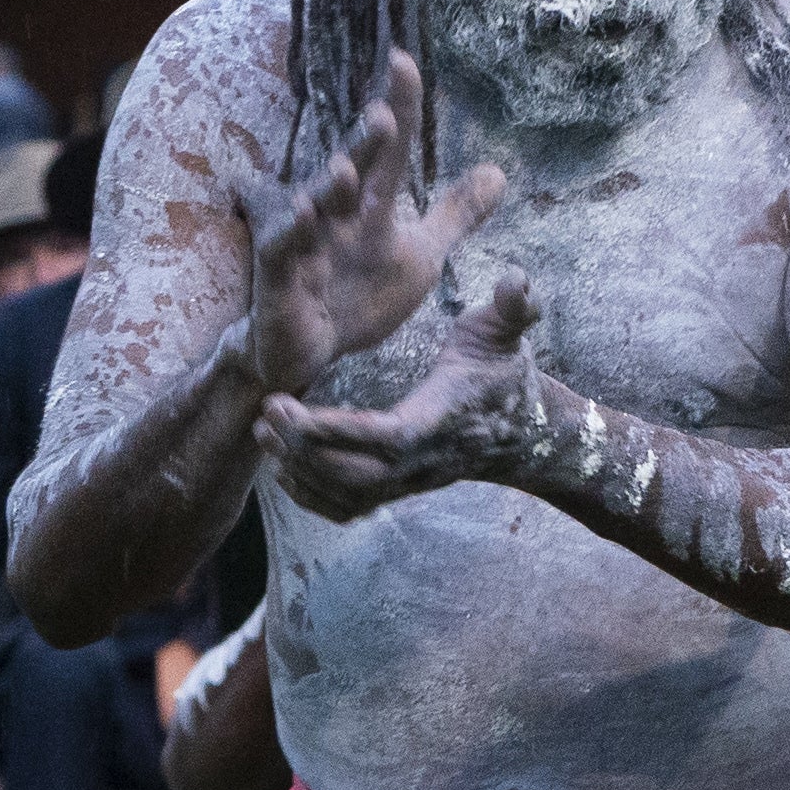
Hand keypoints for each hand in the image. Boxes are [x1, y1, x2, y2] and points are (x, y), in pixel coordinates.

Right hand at [241, 56, 504, 391]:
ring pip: (314, 209)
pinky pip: (281, 253)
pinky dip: (290, 235)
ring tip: (344, 169)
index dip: (398, 109)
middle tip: (382, 116)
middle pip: (351, 172)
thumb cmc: (356, 294)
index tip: (403, 61)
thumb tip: (497, 173)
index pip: (389, 152)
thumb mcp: (419, 254)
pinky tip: (302, 215)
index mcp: (369, 206)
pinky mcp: (279, 278)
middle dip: (364, 146)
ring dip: (328, 189)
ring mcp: (304, 245)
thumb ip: (454, 215)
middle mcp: (335, 216)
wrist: (307, 352)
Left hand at [255, 274, 550, 521]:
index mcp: (443, 419)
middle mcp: (423, 460)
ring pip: (346, 496)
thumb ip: (514, 306)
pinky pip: (347, 509)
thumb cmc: (503, 375)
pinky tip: (282, 466)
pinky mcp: (396, 492)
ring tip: (264, 431)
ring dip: (299, 472)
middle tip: (267, 411)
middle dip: (304, 450)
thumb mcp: (508, 332)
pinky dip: (310, 496)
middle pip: (356, 476)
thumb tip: (516, 280)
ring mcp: (408, 483)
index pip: (387, 436)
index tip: (290, 409)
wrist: (524, 435)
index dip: (337, 430)